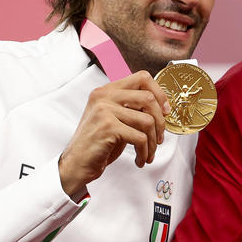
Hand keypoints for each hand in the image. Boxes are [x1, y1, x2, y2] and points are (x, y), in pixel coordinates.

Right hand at [58, 71, 169, 197]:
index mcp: (107, 90)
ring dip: (152, 143)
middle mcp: (104, 96)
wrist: (76, 164)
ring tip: (148, 154)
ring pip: (147, 121)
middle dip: (160, 122)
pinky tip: (139, 160)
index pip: (142, 78)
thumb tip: (162, 107)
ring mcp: (105, 110)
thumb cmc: (98, 144)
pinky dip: (144, 152)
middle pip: (148, 98)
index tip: (165, 111)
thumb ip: (132, 108)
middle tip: (159, 138)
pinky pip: (139, 138)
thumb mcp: (115, 119)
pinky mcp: (107, 127)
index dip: (159, 94)